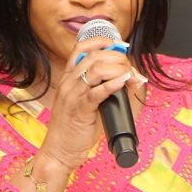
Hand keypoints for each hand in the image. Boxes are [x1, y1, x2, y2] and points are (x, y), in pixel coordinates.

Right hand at [37, 36, 145, 172]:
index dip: (103, 41)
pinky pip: (96, 92)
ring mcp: (72, 95)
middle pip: (94, 56)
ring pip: (96, 69)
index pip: (82, 47)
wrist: (60, 151)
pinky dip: (113, 84)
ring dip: (118, 69)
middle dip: (117, 57)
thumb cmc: (76, 127)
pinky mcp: (79, 110)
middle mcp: (69, 82)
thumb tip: (131, 79)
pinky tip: (124, 81)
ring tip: (129, 76)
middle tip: (129, 67)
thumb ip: (106, 88)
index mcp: (69, 78)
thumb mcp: (90, 102)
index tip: (120, 44)